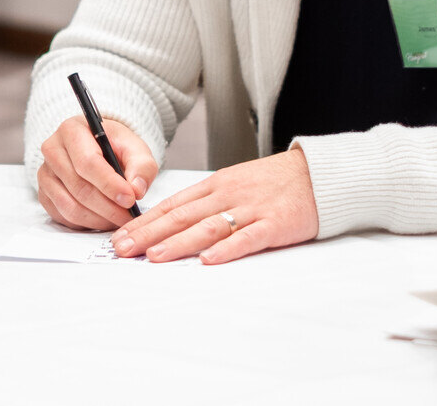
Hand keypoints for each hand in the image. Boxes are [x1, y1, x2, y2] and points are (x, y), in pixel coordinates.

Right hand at [37, 116, 156, 231]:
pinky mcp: (44, 194)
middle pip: (79, 187)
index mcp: (72, 130)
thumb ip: (141, 166)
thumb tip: (136, 190)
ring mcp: (45, 174)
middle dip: (108, 207)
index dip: (109, 184)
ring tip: (119, 219)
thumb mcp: (134, 148)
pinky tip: (104, 218)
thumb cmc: (114, 147)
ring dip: (99, 219)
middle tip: (129, 216)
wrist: (97, 149)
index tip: (130, 199)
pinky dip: (87, 223)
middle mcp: (52, 150)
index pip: (87, 162)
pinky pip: (64, 217)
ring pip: (70, 206)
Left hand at [110, 147, 318, 264]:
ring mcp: (250, 209)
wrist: (317, 175)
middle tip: (123, 249)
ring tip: (154, 256)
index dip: (144, 221)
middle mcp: (227, 195)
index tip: (120, 236)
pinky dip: (226, 250)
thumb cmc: (271, 182)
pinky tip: (208, 261)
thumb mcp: (233, 183)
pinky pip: (247, 238)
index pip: (172, 204)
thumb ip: (205, 201)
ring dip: (178, 243)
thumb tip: (170, 223)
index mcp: (215, 184)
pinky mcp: (274, 224)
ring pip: (207, 227)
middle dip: (149, 233)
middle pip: (182, 215)